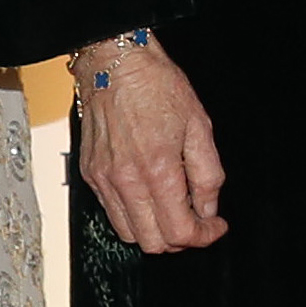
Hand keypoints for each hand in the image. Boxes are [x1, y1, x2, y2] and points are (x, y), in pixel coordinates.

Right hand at [76, 43, 226, 253]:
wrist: (114, 63)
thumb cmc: (155, 86)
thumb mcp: (200, 125)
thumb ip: (208, 175)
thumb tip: (208, 208)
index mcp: (157, 169)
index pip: (180, 232)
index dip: (204, 236)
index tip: (215, 226)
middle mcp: (126, 181)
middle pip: (153, 243)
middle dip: (181, 238)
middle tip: (196, 219)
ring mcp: (104, 179)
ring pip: (129, 234)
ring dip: (155, 231)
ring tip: (172, 208)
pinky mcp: (90, 174)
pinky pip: (112, 212)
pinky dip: (133, 215)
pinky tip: (148, 195)